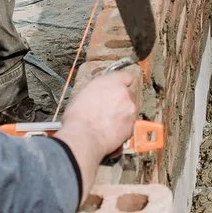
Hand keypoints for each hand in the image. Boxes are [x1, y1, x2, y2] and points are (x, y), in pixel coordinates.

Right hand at [55, 69, 139, 183]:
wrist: (84, 136)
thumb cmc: (78, 117)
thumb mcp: (83, 93)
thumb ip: (98, 89)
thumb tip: (99, 92)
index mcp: (111, 81)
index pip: (125, 76)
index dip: (121, 83)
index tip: (118, 87)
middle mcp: (124, 93)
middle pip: (129, 93)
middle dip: (122, 99)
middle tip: (109, 107)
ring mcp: (130, 109)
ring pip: (132, 108)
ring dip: (124, 112)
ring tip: (109, 120)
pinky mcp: (132, 125)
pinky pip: (131, 122)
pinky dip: (124, 125)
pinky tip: (112, 129)